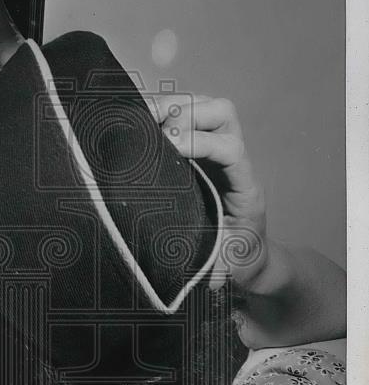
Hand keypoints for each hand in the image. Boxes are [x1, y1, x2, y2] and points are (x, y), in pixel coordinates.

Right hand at [147, 94, 267, 289]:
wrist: (247, 257)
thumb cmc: (236, 262)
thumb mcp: (230, 268)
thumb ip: (218, 270)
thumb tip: (202, 279)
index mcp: (245, 188)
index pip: (230, 148)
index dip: (201, 142)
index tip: (170, 146)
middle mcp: (234, 161)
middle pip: (222, 112)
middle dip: (187, 112)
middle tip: (154, 127)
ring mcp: (215, 151)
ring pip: (204, 106)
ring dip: (173, 105)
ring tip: (141, 119)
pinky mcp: (198, 149)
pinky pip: (185, 115)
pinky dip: (161, 111)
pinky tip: (137, 120)